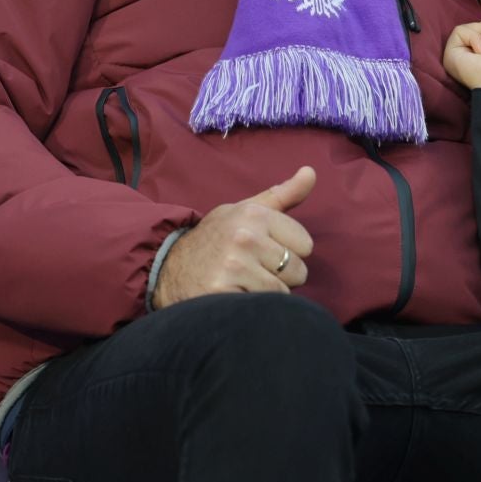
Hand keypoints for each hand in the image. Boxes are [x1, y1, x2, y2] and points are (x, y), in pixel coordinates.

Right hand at [151, 167, 316, 308]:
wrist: (169, 267)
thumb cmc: (216, 238)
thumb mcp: (245, 210)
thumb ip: (282, 195)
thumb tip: (311, 172)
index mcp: (254, 214)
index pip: (305, 244)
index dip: (289, 251)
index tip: (266, 251)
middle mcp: (245, 237)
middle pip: (298, 270)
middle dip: (281, 276)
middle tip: (253, 270)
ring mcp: (234, 266)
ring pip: (283, 293)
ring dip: (267, 295)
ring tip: (244, 283)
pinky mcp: (225, 293)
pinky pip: (263, 309)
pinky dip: (253, 308)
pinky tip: (235, 296)